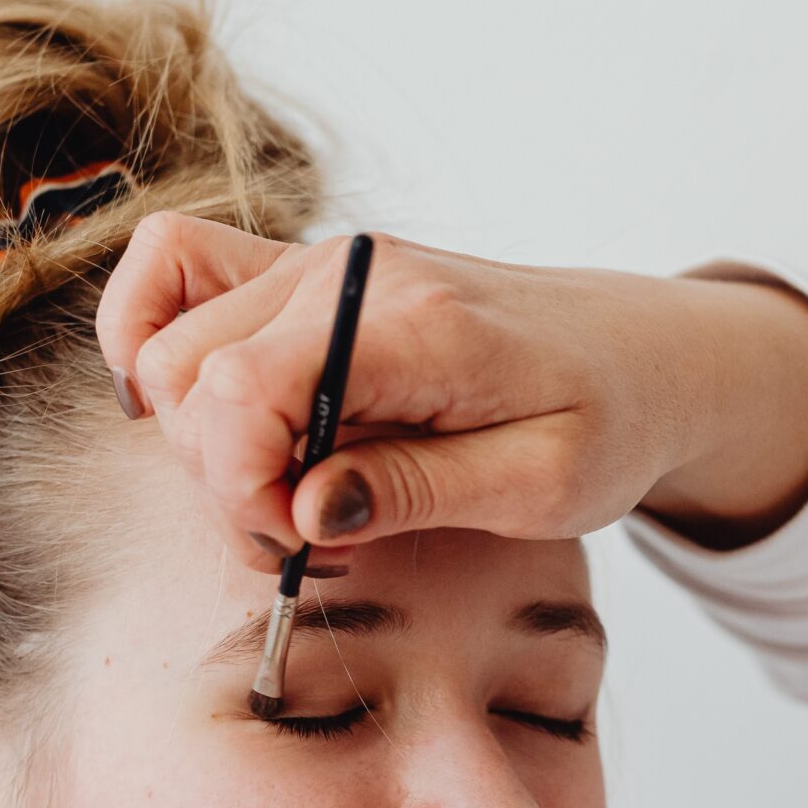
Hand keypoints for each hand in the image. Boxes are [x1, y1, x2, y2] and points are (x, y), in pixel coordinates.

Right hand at [94, 215, 807, 567]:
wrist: (648, 357)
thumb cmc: (608, 421)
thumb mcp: (542, 486)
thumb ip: (418, 493)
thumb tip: (302, 509)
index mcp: (416, 323)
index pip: (244, 385)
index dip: (238, 486)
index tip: (299, 544)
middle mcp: (351, 273)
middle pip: (188, 370)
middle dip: (224, 478)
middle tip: (315, 536)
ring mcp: (319, 263)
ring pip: (171, 341)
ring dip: (202, 437)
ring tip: (296, 492)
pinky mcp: (304, 274)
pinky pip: (175, 273)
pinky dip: (159, 346)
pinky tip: (216, 423)